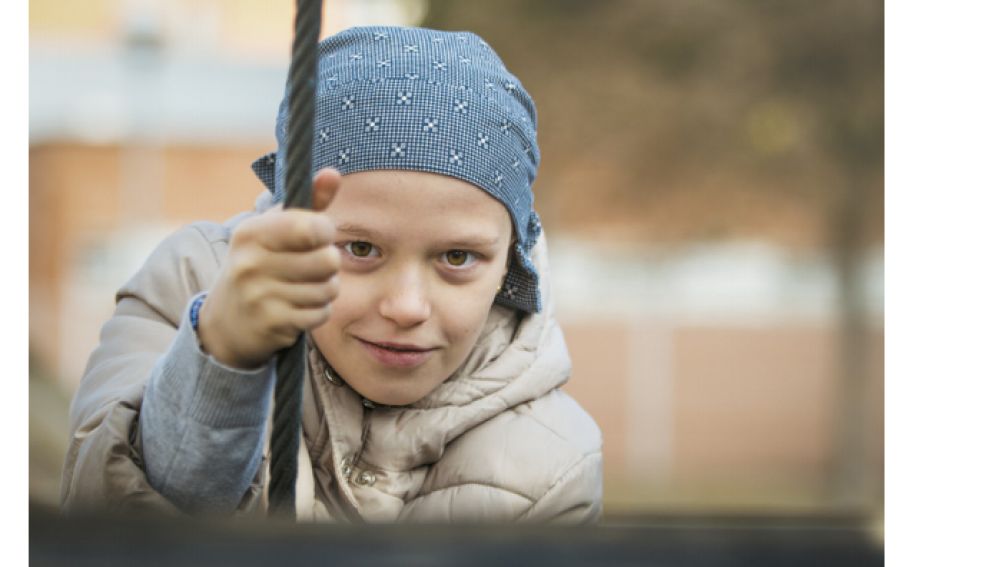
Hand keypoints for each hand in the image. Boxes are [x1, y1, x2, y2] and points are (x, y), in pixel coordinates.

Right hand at [197, 169, 341, 368]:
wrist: (226, 321)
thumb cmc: (260, 265)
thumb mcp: (275, 231)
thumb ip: (309, 204)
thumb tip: (333, 173)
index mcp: (252, 232)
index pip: (311, 227)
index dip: (325, 231)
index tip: (318, 236)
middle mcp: (251, 263)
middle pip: (328, 260)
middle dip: (329, 265)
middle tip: (312, 267)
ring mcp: (259, 296)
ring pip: (328, 289)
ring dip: (325, 290)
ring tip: (305, 287)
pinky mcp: (271, 324)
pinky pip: (320, 314)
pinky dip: (317, 312)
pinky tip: (299, 308)